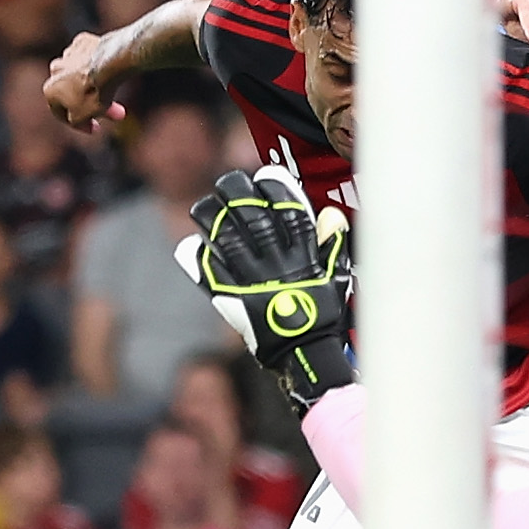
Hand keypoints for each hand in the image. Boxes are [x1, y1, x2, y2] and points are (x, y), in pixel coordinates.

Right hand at [44, 33, 117, 128]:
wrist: (109, 63)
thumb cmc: (93, 92)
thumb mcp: (82, 117)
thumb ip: (75, 121)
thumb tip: (77, 117)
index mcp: (49, 89)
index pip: (62, 112)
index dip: (79, 124)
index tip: (95, 128)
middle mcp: (55, 69)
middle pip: (74, 92)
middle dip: (92, 105)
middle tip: (112, 114)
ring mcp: (69, 54)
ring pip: (81, 74)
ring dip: (96, 86)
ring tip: (115, 93)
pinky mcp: (83, 42)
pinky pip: (90, 58)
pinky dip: (99, 66)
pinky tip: (111, 73)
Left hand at [176, 163, 355, 410]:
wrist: (304, 352)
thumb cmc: (323, 314)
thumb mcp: (336, 277)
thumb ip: (332, 245)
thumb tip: (331, 214)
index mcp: (303, 254)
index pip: (288, 209)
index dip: (275, 187)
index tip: (263, 176)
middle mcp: (276, 262)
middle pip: (252, 216)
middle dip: (236, 193)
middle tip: (226, 183)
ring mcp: (253, 280)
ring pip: (227, 238)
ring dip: (211, 218)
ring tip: (202, 207)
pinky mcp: (235, 300)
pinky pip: (212, 273)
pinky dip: (199, 259)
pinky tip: (192, 245)